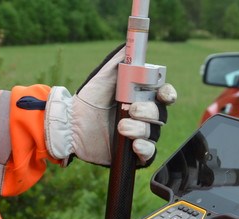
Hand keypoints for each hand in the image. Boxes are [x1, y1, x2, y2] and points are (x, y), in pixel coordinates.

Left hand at [44, 45, 176, 165]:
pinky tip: (134, 144)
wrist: (71, 124)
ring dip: (140, 128)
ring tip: (121, 126)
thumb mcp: (104, 76)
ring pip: (154, 133)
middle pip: (160, 114)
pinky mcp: (132, 154)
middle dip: (148, 111)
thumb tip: (130, 45)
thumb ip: (119, 61)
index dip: (168, 94)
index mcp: (141, 97)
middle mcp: (143, 117)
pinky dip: (145, 149)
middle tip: (131, 109)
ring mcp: (139, 135)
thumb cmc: (88, 99)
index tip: (162, 94)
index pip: (164, 96)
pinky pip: (149, 154)